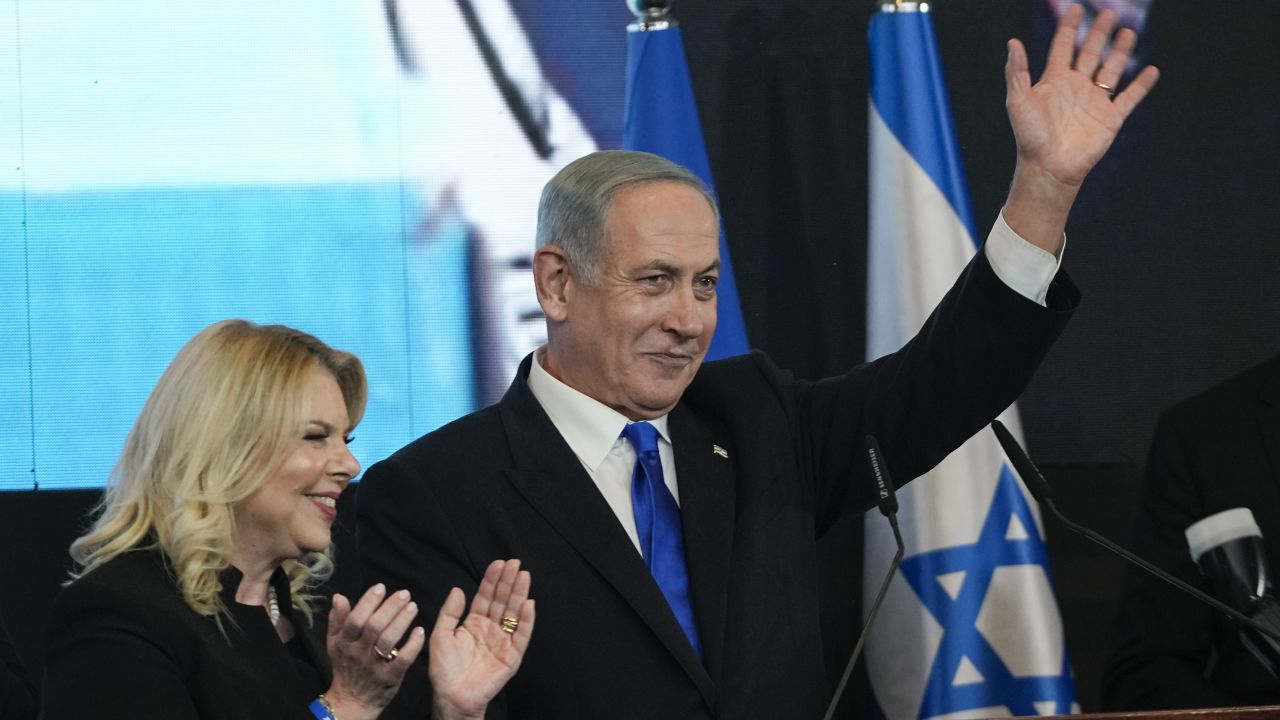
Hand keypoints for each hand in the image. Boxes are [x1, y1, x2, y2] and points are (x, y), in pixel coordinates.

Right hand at [324, 584, 425, 719]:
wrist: (352, 700)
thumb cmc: (345, 665)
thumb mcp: (335, 643)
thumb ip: (337, 619)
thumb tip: (339, 596)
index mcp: (344, 642)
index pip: (355, 619)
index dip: (368, 602)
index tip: (381, 587)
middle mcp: (358, 653)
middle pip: (374, 626)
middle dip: (390, 607)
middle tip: (405, 594)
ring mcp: (374, 665)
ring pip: (388, 640)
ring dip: (402, 621)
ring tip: (413, 607)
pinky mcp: (390, 677)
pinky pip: (402, 659)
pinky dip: (412, 645)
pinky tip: (420, 631)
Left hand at [429, 559, 535, 719]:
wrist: (452, 697)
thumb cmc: (445, 670)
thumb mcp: (441, 635)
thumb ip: (450, 612)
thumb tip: (458, 589)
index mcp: (474, 623)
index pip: (486, 596)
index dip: (492, 580)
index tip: (498, 563)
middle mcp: (491, 629)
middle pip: (502, 600)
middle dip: (509, 582)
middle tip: (515, 563)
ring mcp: (503, 641)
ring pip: (513, 613)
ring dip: (519, 594)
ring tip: (524, 575)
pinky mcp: (512, 656)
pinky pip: (521, 635)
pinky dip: (527, 620)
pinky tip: (529, 604)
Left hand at [1002, 4, 1159, 251]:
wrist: (1048, 167)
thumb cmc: (1030, 136)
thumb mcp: (1019, 101)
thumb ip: (1017, 72)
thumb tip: (1013, 42)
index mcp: (1054, 81)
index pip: (1063, 47)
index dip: (1069, 28)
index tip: (1076, 8)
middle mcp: (1076, 87)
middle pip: (1090, 53)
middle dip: (1099, 33)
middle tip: (1108, 13)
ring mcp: (1095, 102)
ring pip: (1111, 70)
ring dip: (1120, 52)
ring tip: (1129, 32)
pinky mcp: (1111, 118)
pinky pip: (1129, 98)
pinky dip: (1141, 85)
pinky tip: (1152, 70)